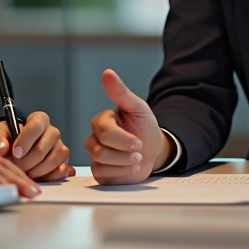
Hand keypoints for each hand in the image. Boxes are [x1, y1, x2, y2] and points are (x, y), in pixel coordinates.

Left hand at [0, 111, 74, 181]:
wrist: (13, 149)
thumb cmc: (7, 138)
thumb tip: (2, 149)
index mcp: (39, 119)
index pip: (36, 126)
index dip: (25, 140)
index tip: (15, 153)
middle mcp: (52, 132)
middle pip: (42, 148)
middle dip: (26, 161)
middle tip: (16, 166)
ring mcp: (60, 147)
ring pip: (53, 160)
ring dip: (36, 171)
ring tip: (25, 172)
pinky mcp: (63, 162)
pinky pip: (60, 171)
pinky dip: (47, 177)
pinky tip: (36, 176)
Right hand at [84, 69, 169, 184]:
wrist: (154, 152)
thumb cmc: (145, 128)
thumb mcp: (138, 108)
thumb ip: (121, 92)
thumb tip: (107, 73)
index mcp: (102, 120)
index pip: (106, 132)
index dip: (125, 140)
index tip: (139, 142)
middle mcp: (95, 137)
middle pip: (100, 149)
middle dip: (125, 153)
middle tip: (139, 151)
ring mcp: (95, 154)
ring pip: (100, 162)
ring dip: (124, 163)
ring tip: (136, 160)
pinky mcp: (98, 170)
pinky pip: (102, 175)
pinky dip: (121, 173)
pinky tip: (129, 168)